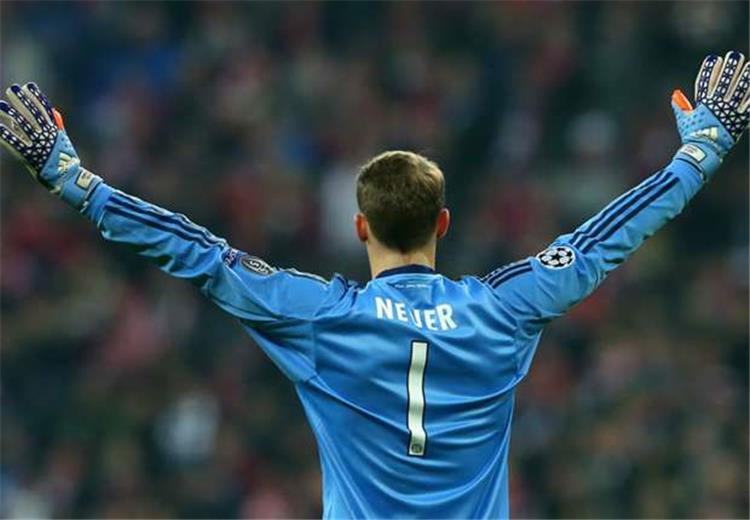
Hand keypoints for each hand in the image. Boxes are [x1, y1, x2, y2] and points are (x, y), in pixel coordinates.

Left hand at [0, 83, 100, 208]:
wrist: (67, 178)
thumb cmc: (66, 161)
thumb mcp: (64, 141)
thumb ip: (58, 125)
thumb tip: (53, 111)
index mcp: (55, 131)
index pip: (45, 110)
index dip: (37, 97)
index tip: (29, 86)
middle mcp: (47, 135)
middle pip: (32, 114)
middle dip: (22, 101)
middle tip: (12, 89)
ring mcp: (39, 145)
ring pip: (23, 126)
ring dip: (11, 114)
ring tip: (1, 104)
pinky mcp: (31, 155)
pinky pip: (17, 143)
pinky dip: (7, 135)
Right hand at [672, 51, 748, 174]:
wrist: (703, 151)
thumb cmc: (692, 136)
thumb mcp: (684, 120)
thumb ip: (681, 105)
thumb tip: (675, 94)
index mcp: (703, 104)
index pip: (706, 82)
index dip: (709, 69)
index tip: (714, 58)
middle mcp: (716, 105)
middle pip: (724, 82)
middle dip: (729, 68)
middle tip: (734, 56)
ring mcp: (728, 111)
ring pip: (738, 89)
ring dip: (744, 76)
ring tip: (748, 65)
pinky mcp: (739, 119)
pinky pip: (747, 104)